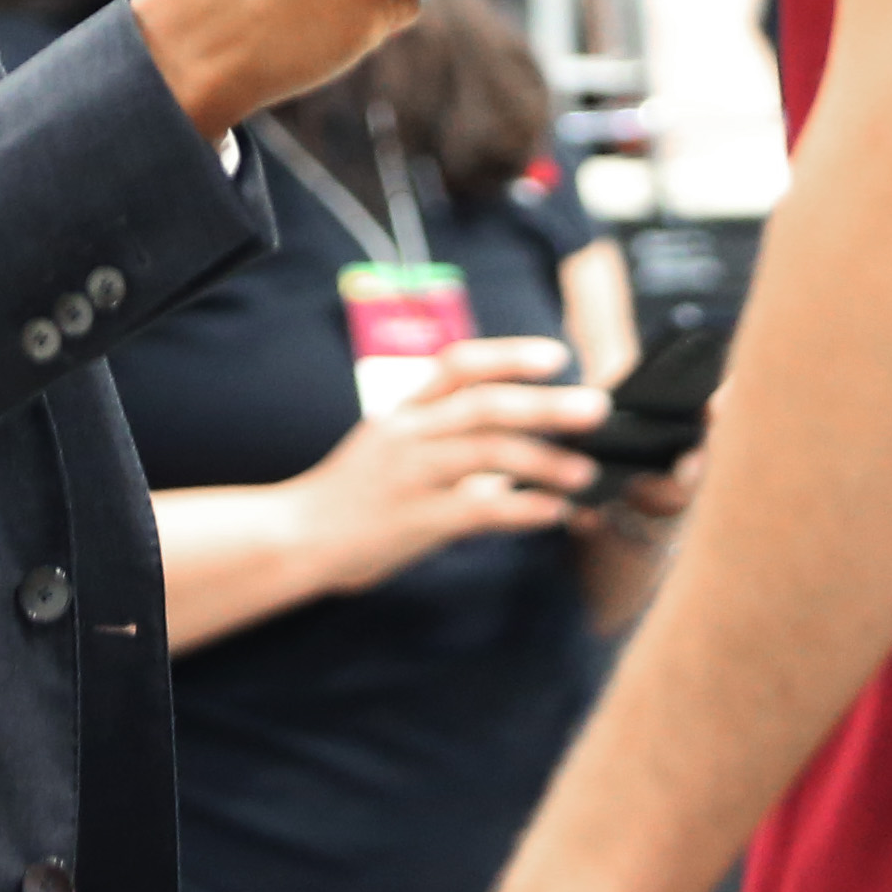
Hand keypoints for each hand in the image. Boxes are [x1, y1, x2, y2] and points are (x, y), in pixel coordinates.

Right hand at [287, 337, 610, 594]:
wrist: (295, 536)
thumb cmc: (350, 497)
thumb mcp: (393, 452)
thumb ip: (448, 448)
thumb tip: (514, 462)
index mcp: (404, 410)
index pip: (460, 364)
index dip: (510, 354)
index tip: (556, 355)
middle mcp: (408, 432)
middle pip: (486, 405)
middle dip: (546, 404)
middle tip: (596, 407)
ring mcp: (410, 474)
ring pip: (487, 453)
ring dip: (544, 460)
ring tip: (585, 470)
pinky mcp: (414, 519)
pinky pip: (478, 510)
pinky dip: (522, 509)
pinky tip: (555, 513)